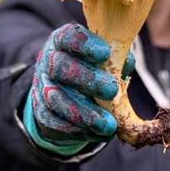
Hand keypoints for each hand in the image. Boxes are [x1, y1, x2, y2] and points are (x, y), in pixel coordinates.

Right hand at [29, 23, 133, 146]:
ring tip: (109, 124)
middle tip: (112, 90)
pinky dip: (78, 130)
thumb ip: (115, 57)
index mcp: (63, 42)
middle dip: (88, 79)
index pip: (68, 37)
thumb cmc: (88, 68)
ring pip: (58, 100)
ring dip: (85, 113)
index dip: (84, 44)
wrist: (61, 93)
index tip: (105, 53)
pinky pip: (56, 123)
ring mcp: (42, 88)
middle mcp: (49, 62)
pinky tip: (97, 133)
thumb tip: (127, 63)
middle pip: (61, 67)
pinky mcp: (42, 113)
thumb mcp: (101, 58)